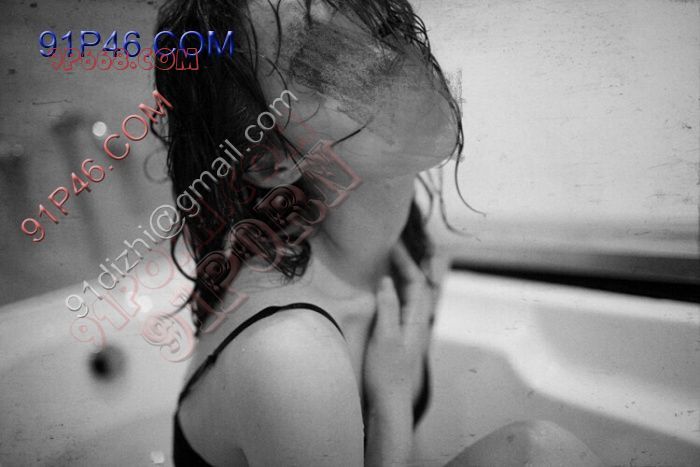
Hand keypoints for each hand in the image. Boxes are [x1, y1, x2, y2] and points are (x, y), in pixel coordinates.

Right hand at [363, 243, 435, 412]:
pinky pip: (399, 306)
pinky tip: (381, 291)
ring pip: (408, 296)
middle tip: (390, 245)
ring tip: (387, 260)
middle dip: (405, 263)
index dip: (405, 260)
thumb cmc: (386, 375)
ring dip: (400, 276)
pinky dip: (392, 291)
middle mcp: (416, 323)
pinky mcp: (398, 338)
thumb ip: (388, 307)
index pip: (416, 282)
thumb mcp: (385, 338)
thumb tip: (387, 280)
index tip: (393, 243)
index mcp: (417, 321)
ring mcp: (408, 331)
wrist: (388, 407)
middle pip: (415, 286)